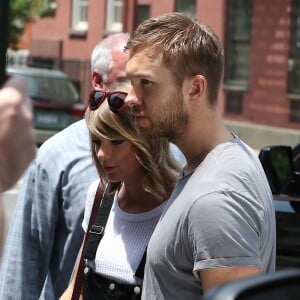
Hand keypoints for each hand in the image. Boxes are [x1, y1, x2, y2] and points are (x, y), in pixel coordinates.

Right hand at [0, 75, 36, 191]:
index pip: (20, 82)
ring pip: (26, 123)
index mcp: (11, 103)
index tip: (4, 86)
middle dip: (13, 105)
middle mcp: (26, 120)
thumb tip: (2, 93)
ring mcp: (30, 139)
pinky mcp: (31, 155)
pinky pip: (26, 141)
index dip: (10, 83)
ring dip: (15, 124)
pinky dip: (17, 141)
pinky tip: (2, 148)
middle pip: (25, 103)